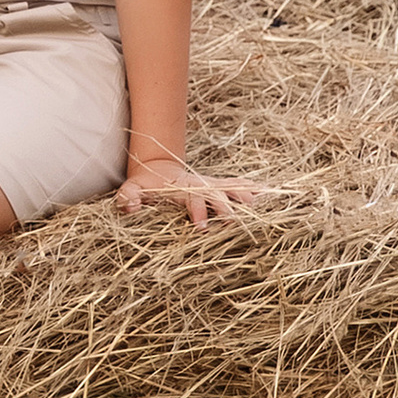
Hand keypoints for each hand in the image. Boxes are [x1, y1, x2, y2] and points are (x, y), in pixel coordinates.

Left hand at [115, 155, 261, 228]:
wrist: (157, 170)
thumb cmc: (143, 185)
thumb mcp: (131, 189)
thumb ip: (129, 196)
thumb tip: (131, 204)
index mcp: (181, 188)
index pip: (193, 199)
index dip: (198, 211)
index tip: (201, 227)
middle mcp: (200, 185)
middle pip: (217, 193)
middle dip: (227, 206)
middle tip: (234, 222)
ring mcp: (210, 184)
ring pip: (231, 187)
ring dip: (245, 194)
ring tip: (262, 203)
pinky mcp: (217, 186)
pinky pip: (238, 185)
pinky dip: (253, 188)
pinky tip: (268, 193)